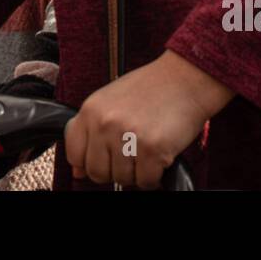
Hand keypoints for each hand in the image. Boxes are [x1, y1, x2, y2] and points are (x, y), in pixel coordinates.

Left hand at [63, 51, 233, 189]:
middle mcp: (105, 123)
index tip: (104, 157)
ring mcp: (127, 136)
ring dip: (137, 171)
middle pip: (97, 173)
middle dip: (115, 169)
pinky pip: (146, 182)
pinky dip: (155, 175)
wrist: (186, 78)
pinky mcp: (152, 149)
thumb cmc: (151, 89)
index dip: (90, 162)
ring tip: (147, 147)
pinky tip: (159, 153)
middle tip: (131, 152)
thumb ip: (91, 132)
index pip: (74, 155)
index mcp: (91, 110)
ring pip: (122, 180)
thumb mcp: (111, 101)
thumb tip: (78, 171)